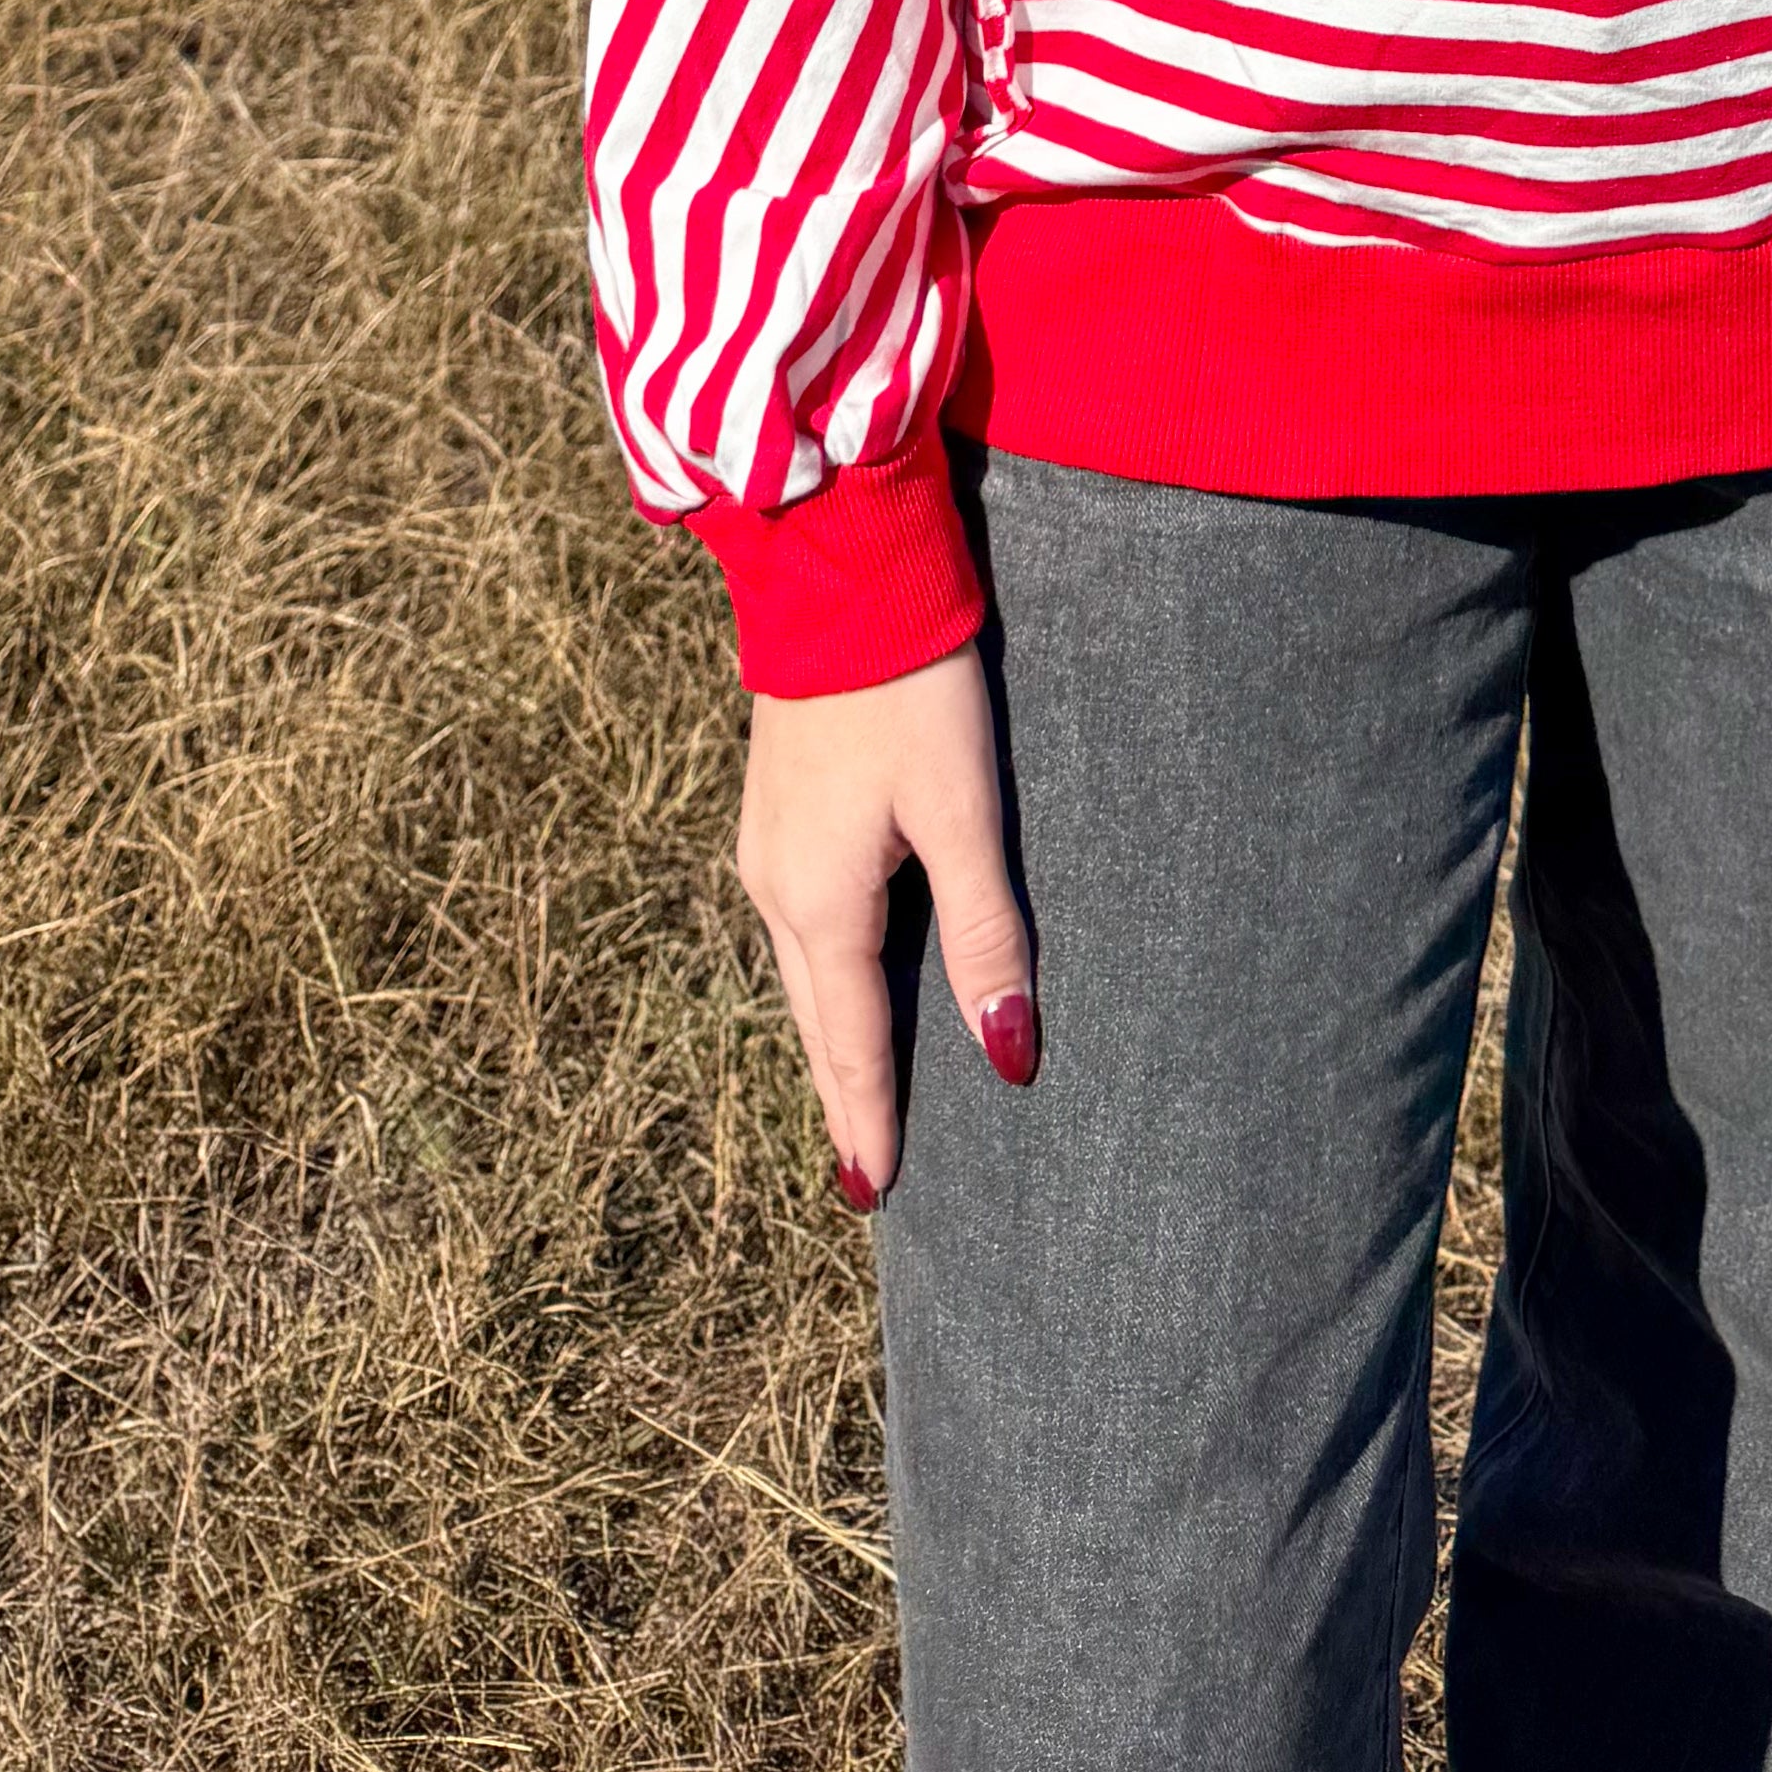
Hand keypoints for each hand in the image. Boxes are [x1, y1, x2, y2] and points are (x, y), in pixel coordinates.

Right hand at [736, 644, 1036, 1209]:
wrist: (836, 578)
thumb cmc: (911, 690)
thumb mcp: (962, 813)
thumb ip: (986, 934)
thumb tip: (1006, 1056)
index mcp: (820, 901)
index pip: (854, 1041)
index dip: (871, 1117)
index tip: (877, 1193)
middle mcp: (774, 887)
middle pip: (816, 1020)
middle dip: (843, 1095)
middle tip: (865, 1171)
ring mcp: (764, 847)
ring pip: (802, 975)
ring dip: (830, 1039)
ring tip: (857, 1097)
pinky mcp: (774, 811)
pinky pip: (796, 926)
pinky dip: (823, 979)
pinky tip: (843, 983)